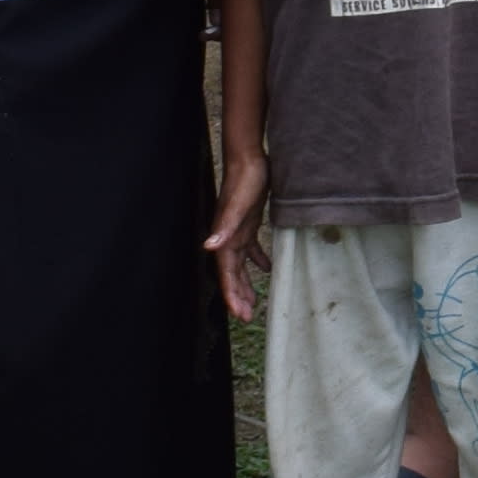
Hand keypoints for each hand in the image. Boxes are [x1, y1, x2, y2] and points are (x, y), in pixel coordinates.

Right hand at [201, 141, 269, 316]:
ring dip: (246, 283)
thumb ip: (224, 227)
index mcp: (225, 239)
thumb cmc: (244, 182)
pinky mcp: (248, 223)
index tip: (238, 315)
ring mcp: (238, 231)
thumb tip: (208, 247)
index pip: (226, 274)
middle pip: (232, 274)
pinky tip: (268, 269)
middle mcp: (228, 239)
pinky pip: (252, 248)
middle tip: (247, 317)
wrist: (249, 160)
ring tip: (254, 303)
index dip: (231, 295)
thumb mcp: (237, 206)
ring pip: (241, 265)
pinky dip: (259, 260)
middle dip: (238, 296)